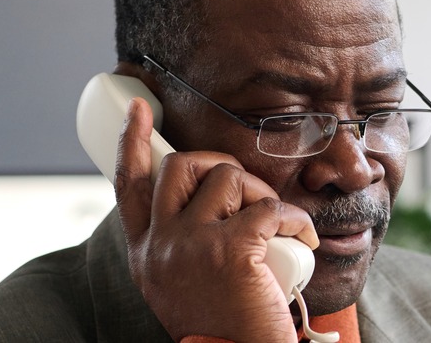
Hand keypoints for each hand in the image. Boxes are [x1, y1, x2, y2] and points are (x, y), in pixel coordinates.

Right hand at [114, 98, 318, 341]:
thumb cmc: (220, 324)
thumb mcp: (178, 282)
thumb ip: (180, 241)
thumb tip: (207, 199)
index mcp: (145, 252)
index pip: (128, 184)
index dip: (130, 140)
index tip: (138, 108)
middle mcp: (161, 244)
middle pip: (180, 165)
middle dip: (217, 164)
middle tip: (242, 190)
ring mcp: (192, 244)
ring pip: (228, 177)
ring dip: (260, 192)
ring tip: (276, 224)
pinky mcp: (231, 250)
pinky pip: (270, 206)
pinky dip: (295, 219)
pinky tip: (301, 238)